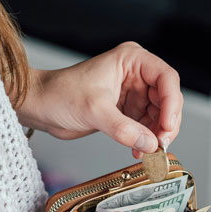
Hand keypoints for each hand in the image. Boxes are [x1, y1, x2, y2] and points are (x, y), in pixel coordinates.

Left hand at [16, 42, 182, 157]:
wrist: (39, 106)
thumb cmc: (59, 93)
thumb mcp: (94, 110)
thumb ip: (124, 128)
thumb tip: (150, 144)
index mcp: (131, 60)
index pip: (166, 78)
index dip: (171, 104)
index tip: (167, 127)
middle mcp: (135, 74)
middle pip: (167, 99)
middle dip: (166, 123)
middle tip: (160, 144)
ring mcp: (132, 93)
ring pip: (159, 115)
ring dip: (156, 135)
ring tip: (149, 151)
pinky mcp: (125, 111)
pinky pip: (146, 126)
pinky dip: (146, 140)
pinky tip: (139, 151)